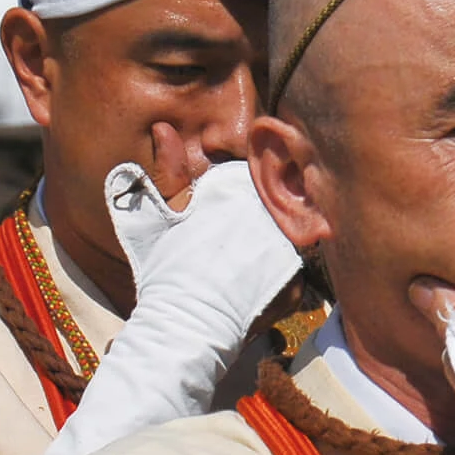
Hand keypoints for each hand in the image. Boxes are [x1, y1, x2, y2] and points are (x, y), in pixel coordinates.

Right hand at [104, 157, 298, 327]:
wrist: (183, 327)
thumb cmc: (163, 271)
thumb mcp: (157, 216)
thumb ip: (168, 171)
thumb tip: (165, 128)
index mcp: (239, 193)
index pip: (252, 183)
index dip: (236, 201)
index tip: (220, 221)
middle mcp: (270, 217)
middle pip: (272, 213)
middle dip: (255, 227)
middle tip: (228, 252)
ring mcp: (288, 253)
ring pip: (284, 243)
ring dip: (268, 253)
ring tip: (237, 272)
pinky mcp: (298, 286)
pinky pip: (292, 276)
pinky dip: (275, 283)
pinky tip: (249, 292)